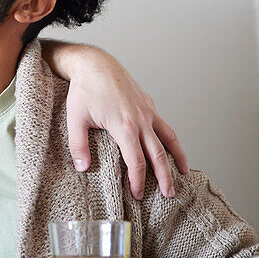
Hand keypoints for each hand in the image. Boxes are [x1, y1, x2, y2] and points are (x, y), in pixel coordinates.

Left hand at [53, 43, 188, 198]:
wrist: (94, 63)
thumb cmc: (84, 89)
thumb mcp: (75, 118)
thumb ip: (78, 145)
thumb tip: (82, 168)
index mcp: (124, 126)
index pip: (137, 162)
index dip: (138, 181)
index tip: (137, 193)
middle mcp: (141, 119)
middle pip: (159, 155)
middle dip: (165, 178)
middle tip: (168, 195)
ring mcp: (147, 110)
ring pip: (169, 138)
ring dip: (178, 158)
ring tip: (183, 174)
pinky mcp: (148, 103)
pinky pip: (164, 125)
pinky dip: (171, 139)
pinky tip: (171, 147)